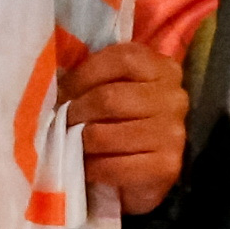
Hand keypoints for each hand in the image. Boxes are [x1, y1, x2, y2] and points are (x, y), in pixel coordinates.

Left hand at [60, 37, 187, 214]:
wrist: (149, 168)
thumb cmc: (121, 120)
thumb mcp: (113, 88)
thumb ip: (93, 78)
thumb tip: (55, 82)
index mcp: (163, 69)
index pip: (122, 59)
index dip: (83, 75)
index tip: (63, 91)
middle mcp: (174, 98)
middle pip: (109, 98)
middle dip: (75, 111)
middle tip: (62, 121)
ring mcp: (173, 133)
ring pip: (104, 135)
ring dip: (78, 142)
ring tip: (71, 142)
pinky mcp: (167, 165)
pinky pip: (113, 166)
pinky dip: (91, 168)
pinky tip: (87, 166)